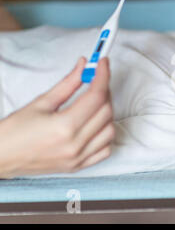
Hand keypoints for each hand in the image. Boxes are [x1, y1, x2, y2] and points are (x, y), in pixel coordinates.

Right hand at [0, 57, 114, 177]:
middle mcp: (75, 144)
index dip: (103, 76)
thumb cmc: (14, 132)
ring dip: (107, 113)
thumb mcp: (41, 102)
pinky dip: (105, 135)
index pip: (96, 96)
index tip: (102, 64)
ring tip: (94, 103)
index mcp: (64, 127)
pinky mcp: (79, 166)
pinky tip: (95, 125)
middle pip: (106, 111)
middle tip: (95, 81)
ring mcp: (78, 158)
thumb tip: (84, 66)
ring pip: (110, 130)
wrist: (1, 157)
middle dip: (104, 91)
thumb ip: (68, 83)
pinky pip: (105, 150)